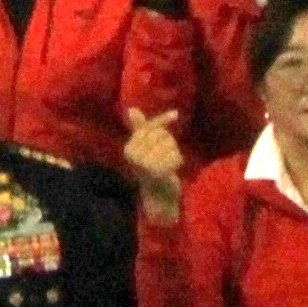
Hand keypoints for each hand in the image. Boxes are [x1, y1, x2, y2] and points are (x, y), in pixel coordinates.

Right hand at [123, 106, 187, 222]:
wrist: (158, 197)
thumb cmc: (151, 168)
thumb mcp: (143, 147)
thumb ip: (138, 128)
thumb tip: (131, 109)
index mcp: (129, 149)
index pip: (149, 127)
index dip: (163, 120)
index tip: (176, 114)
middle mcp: (134, 156)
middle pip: (161, 134)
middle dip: (168, 142)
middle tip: (163, 156)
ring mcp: (145, 165)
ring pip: (170, 143)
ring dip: (173, 152)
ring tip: (166, 163)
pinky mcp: (159, 172)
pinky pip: (175, 155)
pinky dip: (178, 161)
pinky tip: (173, 169)